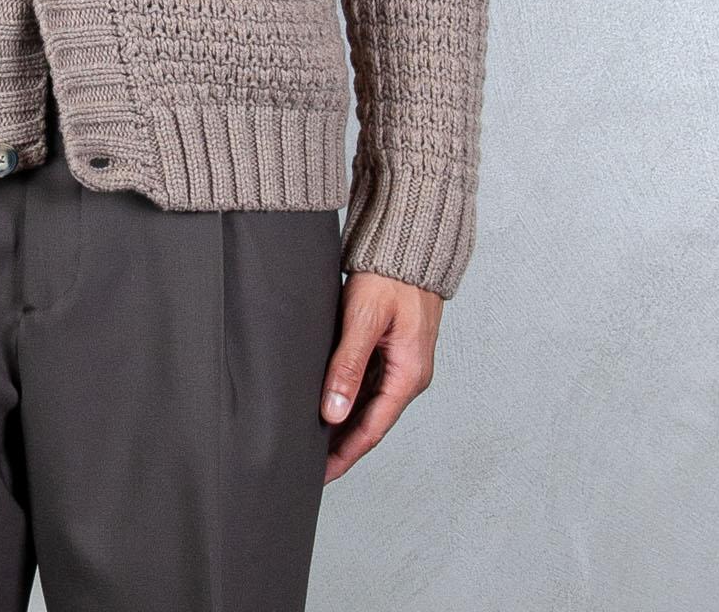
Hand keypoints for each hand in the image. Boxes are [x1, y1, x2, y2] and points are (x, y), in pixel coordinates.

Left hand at [319, 270, 442, 481]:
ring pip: (369, 404)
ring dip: (343, 423)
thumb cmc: (390, 276)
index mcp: (409, 375)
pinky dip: (348, 399)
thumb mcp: (365, 320)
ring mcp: (402, 363)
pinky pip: (369, 384)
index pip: (372, 429)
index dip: (345, 455)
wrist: (410, 244)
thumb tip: (332, 413)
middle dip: (342, 445)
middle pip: (371, 421)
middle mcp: (409, 375)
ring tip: (311, 441)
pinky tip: (326, 404)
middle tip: (308, 466)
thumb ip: (348, 366)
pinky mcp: (393, 349)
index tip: (321, 476)